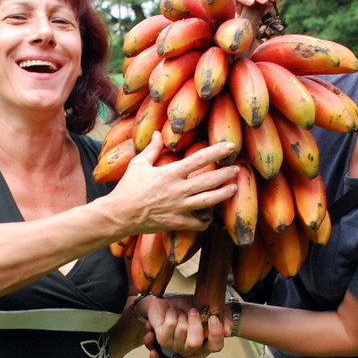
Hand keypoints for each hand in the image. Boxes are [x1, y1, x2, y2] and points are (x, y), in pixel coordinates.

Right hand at [107, 132, 238, 233]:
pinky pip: (198, 223)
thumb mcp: (138, 164)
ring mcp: (179, 207)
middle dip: (226, 173)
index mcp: (170, 173)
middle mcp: (178, 190)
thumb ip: (152, 149)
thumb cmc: (127, 188)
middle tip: (237, 169)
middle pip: (209, 180)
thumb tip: (157, 133)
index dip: (216, 152)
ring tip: (234, 188)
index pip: (199, 159)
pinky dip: (206, 221)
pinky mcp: (177, 222)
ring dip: (223, 194)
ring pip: (208, 201)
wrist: (120, 214)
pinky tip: (211, 218)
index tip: (230, 146)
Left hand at [142, 295, 225, 357]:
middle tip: (192, 310)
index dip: (215, 334)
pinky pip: (168, 328)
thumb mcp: (210, 309)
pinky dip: (170, 315)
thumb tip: (228, 331)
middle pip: (195, 343)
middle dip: (194, 321)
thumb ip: (222, 320)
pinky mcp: (162, 340)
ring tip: (177, 312)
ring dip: (180, 315)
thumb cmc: (191, 306)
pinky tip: (168, 314)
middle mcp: (191, 349)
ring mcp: (176, 347)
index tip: (214, 318)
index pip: (215, 346)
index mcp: (205, 343)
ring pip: (181, 331)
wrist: (168, 301)